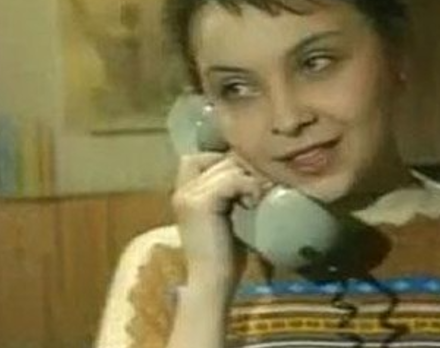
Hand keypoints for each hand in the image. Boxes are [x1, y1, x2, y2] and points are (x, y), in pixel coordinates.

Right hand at [172, 152, 270, 290]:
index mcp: (183, 194)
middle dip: (240, 170)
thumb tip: (250, 174)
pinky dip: (248, 187)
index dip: (222, 163)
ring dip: (247, 178)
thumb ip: (227, 195)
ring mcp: (188, 196)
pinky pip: (232, 180)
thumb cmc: (222, 257)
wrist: (212, 282)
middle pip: (216, 159)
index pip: (198, 158)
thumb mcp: (223, 217)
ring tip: (256, 197)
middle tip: (258, 188)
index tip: (243, 183)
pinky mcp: (201, 204)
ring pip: (226, 167)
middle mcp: (181, 191)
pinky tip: (252, 203)